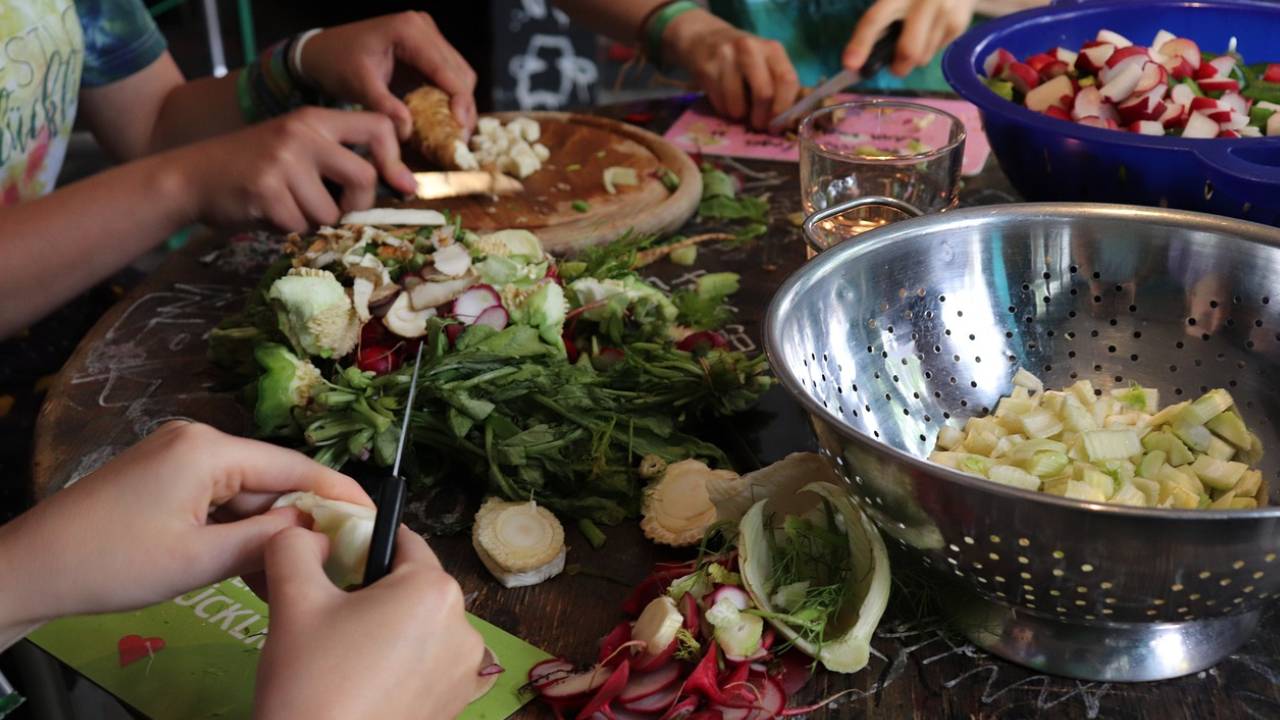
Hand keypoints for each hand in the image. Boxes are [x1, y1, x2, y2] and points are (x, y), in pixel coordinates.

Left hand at [0, 422, 370, 630]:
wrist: (29, 569)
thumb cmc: (113, 563)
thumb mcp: (199, 560)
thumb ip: (267, 541)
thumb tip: (322, 531)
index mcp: (209, 449)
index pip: (295, 466)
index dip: (339, 493)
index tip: (375, 519)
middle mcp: (199, 439)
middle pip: (272, 478)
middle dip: (302, 518)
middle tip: (338, 559)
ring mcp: (179, 455)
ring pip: (247, 492)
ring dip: (269, 530)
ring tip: (297, 571)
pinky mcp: (165, 476)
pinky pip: (220, 498)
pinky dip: (238, 529)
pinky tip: (254, 564)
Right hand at [176, 106, 416, 231]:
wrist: (190, 177)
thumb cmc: (254, 169)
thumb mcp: (297, 148)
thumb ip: (338, 161)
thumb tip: (400, 189)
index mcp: (315, 119)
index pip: (378, 126)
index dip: (395, 159)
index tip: (400, 185)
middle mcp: (302, 133)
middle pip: (364, 178)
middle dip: (356, 207)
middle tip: (335, 214)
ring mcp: (283, 160)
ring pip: (330, 212)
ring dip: (315, 223)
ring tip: (288, 208)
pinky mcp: (266, 190)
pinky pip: (299, 226)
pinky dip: (288, 231)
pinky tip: (269, 215)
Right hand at [255, 526, 485, 719]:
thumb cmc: (311, 681)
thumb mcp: (293, 601)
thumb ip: (296, 547)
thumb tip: (306, 532)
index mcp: (433, 589)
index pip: (403, 541)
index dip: (365, 545)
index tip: (335, 563)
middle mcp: (464, 626)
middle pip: (413, 587)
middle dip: (376, 594)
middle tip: (331, 620)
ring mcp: (465, 670)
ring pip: (422, 628)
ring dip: (390, 631)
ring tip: (346, 658)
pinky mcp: (457, 704)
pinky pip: (431, 666)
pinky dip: (405, 667)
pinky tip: (368, 683)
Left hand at [300, 12, 477, 138]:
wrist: (322, 52)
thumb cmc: (336, 62)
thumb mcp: (358, 85)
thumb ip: (384, 106)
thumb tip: (408, 130)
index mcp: (409, 31)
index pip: (447, 69)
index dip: (460, 101)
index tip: (461, 129)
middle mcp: (424, 28)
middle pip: (461, 72)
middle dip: (464, 107)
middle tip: (459, 138)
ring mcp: (427, 38)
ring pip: (460, 75)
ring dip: (459, 104)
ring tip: (453, 133)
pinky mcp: (426, 51)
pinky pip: (448, 77)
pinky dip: (449, 99)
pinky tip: (444, 120)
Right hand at [663, 10, 800, 130]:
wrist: (705, 39)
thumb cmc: (743, 59)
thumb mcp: (766, 63)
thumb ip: (779, 86)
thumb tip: (787, 119)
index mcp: (772, 48)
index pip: (787, 80)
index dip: (784, 107)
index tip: (778, 123)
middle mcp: (750, 48)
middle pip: (764, 94)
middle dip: (762, 117)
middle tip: (758, 124)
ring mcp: (726, 57)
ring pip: (738, 105)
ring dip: (740, 115)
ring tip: (739, 109)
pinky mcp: (707, 69)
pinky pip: (720, 104)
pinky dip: (725, 110)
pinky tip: (725, 100)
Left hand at [843, 0, 975, 76]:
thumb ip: (881, 16)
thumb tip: (861, 51)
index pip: (875, 19)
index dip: (861, 43)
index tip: (850, 64)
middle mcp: (925, 1)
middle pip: (908, 50)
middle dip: (898, 67)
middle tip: (894, 67)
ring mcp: (946, 13)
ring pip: (923, 57)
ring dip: (914, 58)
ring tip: (916, 38)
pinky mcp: (959, 25)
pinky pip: (937, 52)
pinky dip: (928, 49)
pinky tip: (931, 31)